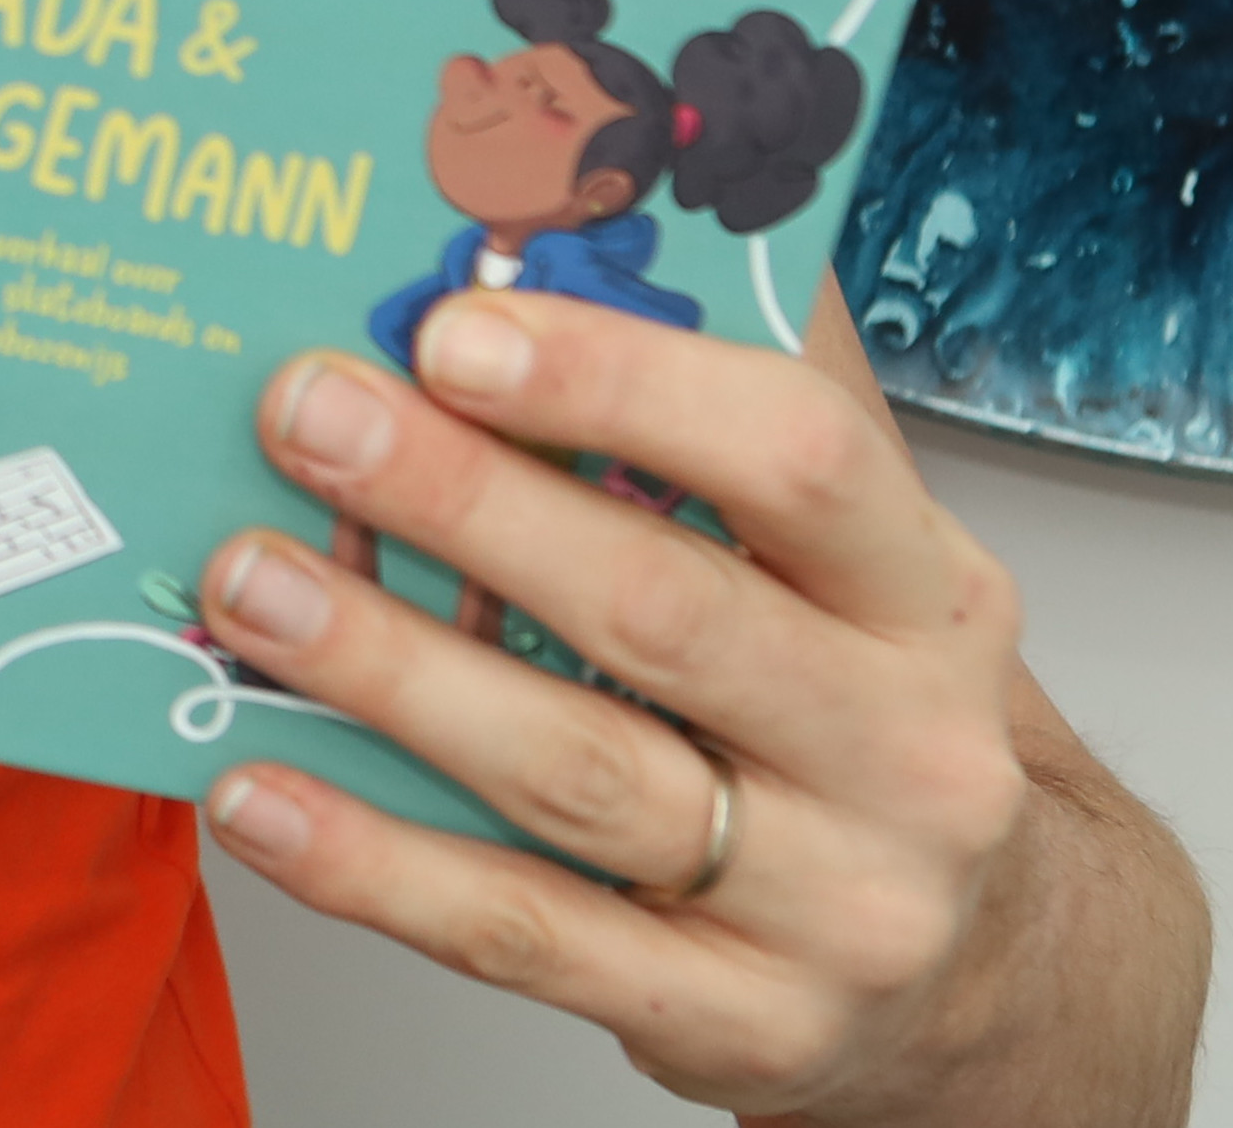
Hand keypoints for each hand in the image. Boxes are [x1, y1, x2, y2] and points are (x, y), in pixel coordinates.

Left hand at [190, 298, 1067, 1121]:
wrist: (987, 963)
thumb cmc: (860, 707)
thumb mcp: (854, 554)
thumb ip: (745, 385)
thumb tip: (591, 208)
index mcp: (933, 595)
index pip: (796, 458)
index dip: (618, 383)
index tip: (452, 326)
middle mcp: (903, 752)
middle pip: (661, 613)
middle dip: (463, 503)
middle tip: (304, 416)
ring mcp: (831, 904)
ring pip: (574, 775)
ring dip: (387, 669)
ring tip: (245, 583)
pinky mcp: (740, 1024)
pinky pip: (527, 936)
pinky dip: (376, 865)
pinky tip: (257, 789)